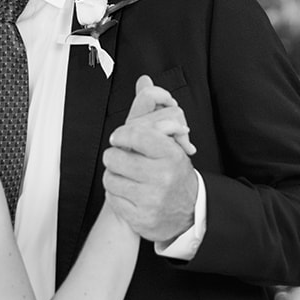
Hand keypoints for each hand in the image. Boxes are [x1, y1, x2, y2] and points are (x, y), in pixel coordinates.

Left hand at [102, 78, 198, 243]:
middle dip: (114, 156)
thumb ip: (153, 110)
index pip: (134, 133)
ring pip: (109, 178)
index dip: (121, 134)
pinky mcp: (141, 219)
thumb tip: (143, 80)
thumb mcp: (170, 141)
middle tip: (120, 158)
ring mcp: (151, 200)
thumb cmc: (175, 172)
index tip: (120, 138)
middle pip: (114, 157)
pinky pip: (112, 199)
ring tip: (125, 175)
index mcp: (171, 155)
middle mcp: (162, 177)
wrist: (190, 212)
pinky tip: (128, 192)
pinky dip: (116, 195)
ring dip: (113, 176)